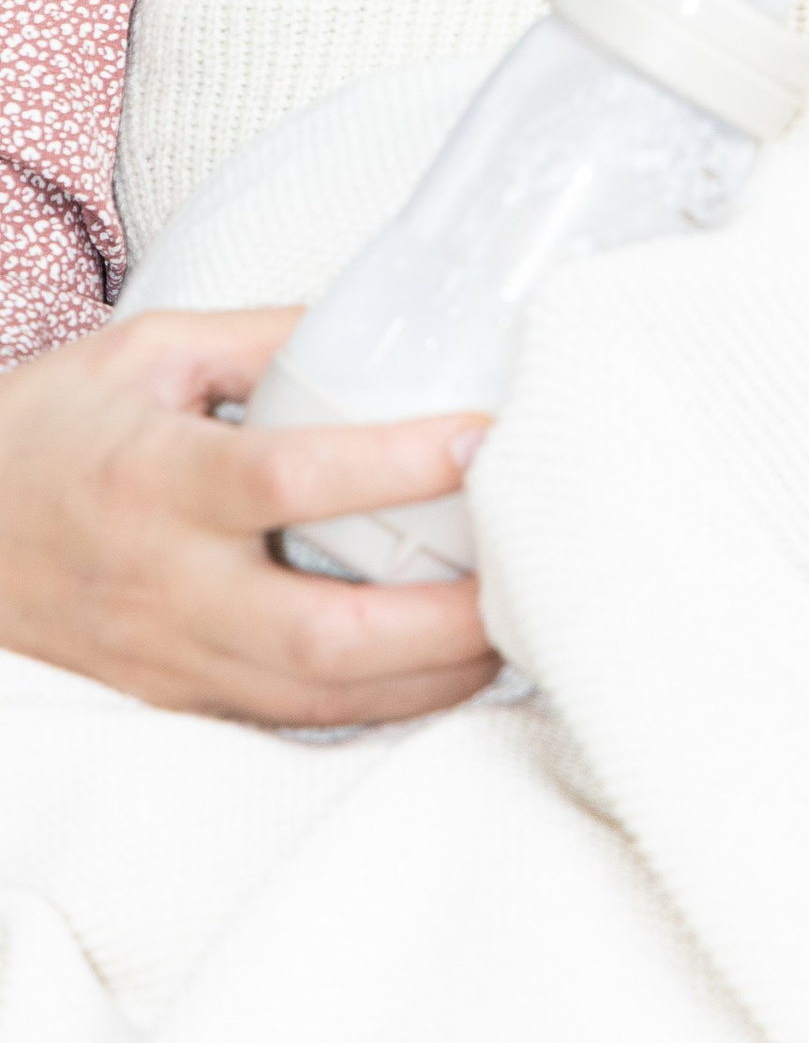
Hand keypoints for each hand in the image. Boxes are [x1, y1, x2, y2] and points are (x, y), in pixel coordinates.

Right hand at [0, 307, 500, 725]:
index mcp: (156, 480)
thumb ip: (263, 337)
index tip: (484, 437)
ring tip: (511, 630)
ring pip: (313, 700)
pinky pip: (288, 720)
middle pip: (319, 633)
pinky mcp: (176, 701)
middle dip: (440, 622)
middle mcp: (165, 585)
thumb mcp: (145, 352)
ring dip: (426, 678)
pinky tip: (440, 671)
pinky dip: (376, 705)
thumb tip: (382, 322)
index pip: (289, 480)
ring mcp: (170, 659)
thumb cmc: (45, 435)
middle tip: (527, 575)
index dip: (396, 464)